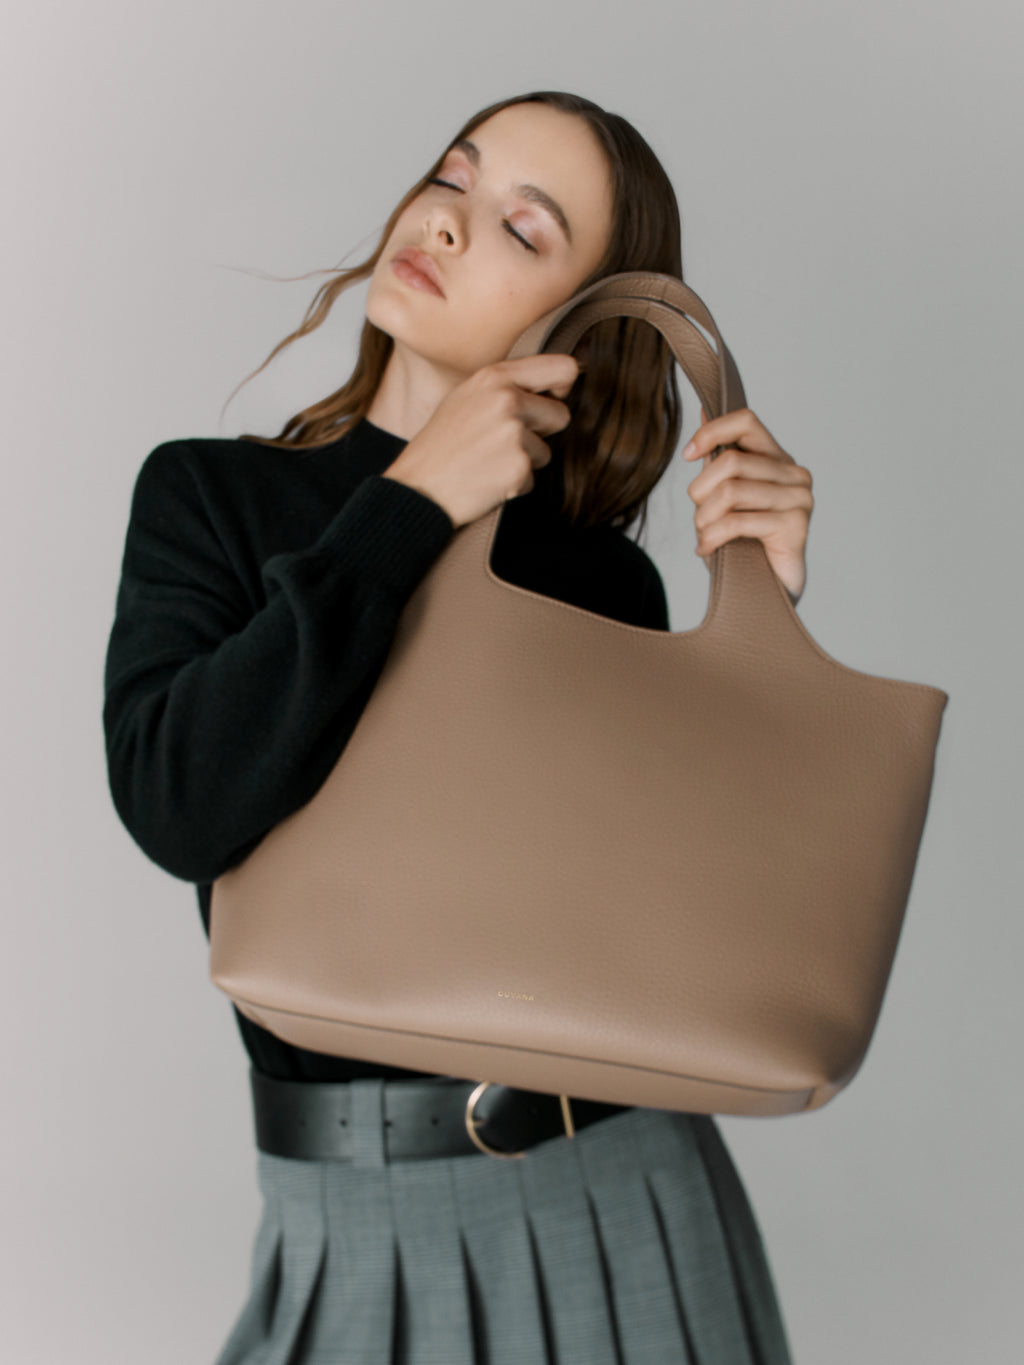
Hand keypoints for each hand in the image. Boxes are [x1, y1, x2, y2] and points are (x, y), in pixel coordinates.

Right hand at [380, 354, 579, 529]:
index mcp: (495, 377)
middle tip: (505, 441)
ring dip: (523, 461)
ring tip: (488, 461)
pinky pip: (532, 478)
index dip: (564, 387)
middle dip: (542, 432)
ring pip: (545, 451)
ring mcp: (513, 434)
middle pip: (561, 415)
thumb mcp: (466, 397)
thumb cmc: (441, 444)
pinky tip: (486, 479)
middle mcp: (508, 400)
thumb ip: (505, 386)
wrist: (418, 486)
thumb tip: (554, 384)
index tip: (553, 398)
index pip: (563, 368)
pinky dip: (513, 484)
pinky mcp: (518, 468)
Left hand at [683, 407, 812, 604]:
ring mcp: (799, 498)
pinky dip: (712, 537)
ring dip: (704, 519)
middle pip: (730, 460)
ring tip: (704, 537)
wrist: (767, 592)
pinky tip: (707, 550)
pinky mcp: (795, 526)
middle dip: (700, 492)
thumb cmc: (746, 544)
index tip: (687, 455)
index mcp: (777, 459)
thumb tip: (704, 408)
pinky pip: (738, 521)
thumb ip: (720, 457)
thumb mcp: (725, 496)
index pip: (745, 420)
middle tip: (698, 519)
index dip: (711, 431)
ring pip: (730, 491)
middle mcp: (794, 473)